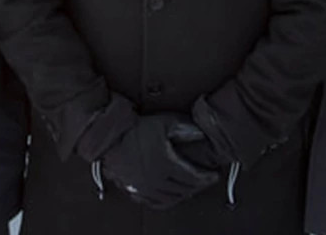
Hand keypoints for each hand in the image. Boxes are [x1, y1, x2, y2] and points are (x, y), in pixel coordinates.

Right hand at [98, 115, 219, 208]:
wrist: (111, 136)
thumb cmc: (138, 128)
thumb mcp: (165, 123)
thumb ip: (185, 129)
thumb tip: (202, 134)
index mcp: (167, 164)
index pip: (193, 177)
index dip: (206, 177)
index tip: (214, 175)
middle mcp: (157, 180)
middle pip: (184, 189)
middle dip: (198, 186)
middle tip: (205, 181)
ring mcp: (145, 187)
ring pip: (170, 198)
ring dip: (183, 195)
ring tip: (190, 189)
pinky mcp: (134, 189)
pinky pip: (154, 202)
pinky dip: (165, 202)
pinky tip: (169, 197)